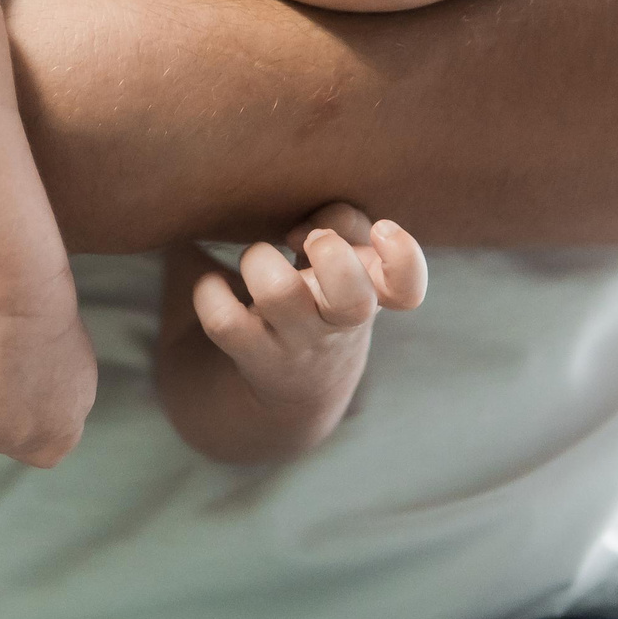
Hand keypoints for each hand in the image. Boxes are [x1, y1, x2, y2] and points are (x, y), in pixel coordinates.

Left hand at [190, 203, 425, 413]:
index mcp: (371, 294)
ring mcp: (296, 342)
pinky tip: (214, 285)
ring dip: (259, 260)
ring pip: (278, 294)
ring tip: (256, 260)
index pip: (407, 288)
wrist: (295, 392)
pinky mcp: (252, 355)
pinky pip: (223, 320)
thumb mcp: (348, 268)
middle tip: (312, 242)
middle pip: (351, 298)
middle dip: (330, 255)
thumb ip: (344, 226)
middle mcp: (338, 323)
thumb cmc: (324, 301)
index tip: (383, 230)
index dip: (403, 257)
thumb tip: (299, 229)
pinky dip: (209, 291)